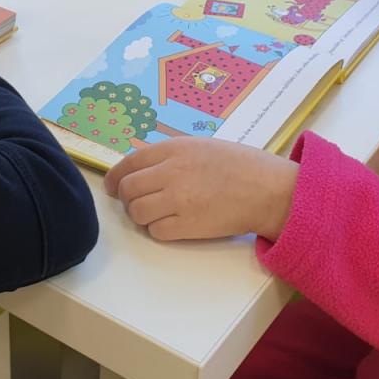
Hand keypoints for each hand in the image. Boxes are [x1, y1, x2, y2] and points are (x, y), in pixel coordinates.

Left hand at [103, 138, 298, 241]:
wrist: (267, 189)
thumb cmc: (240, 165)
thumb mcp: (201, 146)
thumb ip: (171, 155)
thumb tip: (143, 169)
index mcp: (174, 149)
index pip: (129, 162)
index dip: (114, 176)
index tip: (111, 186)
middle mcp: (170, 172)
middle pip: (127, 189)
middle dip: (126, 198)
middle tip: (135, 202)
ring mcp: (177, 200)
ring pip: (137, 212)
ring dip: (141, 215)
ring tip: (157, 214)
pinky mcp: (187, 226)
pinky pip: (156, 231)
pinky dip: (159, 230)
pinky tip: (173, 224)